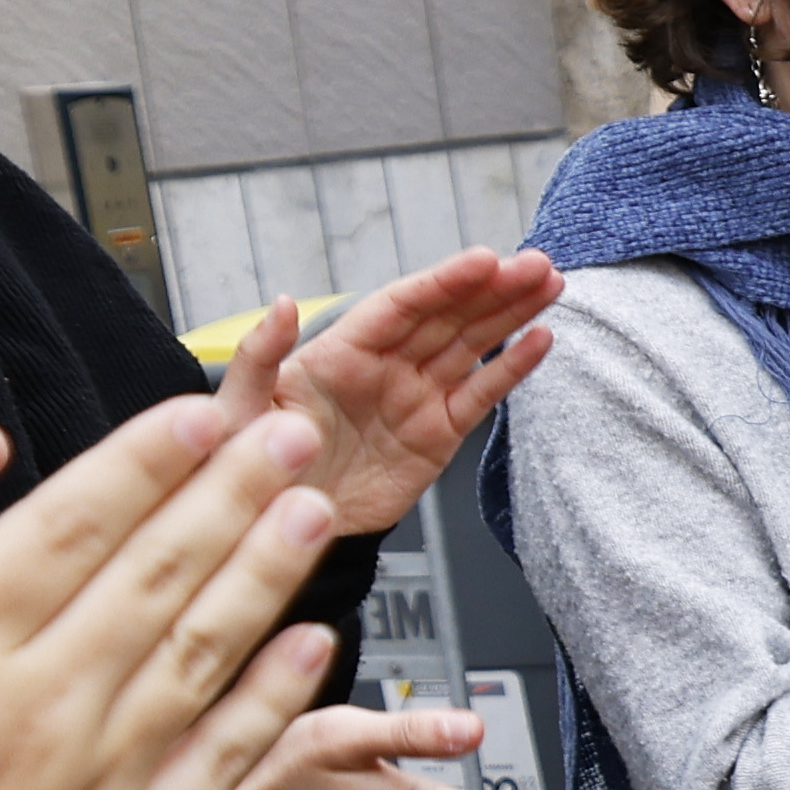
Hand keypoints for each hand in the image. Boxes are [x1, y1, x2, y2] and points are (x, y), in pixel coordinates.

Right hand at [0, 394, 338, 789]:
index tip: (195, 412)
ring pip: (203, 651)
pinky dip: (273, 699)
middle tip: (290, 432)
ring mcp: (98, 781)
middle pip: (156, 573)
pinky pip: (220, 760)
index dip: (140, 463)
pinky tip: (309, 648)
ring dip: (267, 572)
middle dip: (231, 492)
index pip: (67, 531)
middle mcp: (41, 707)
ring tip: (313, 509)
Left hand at [211, 248, 565, 531]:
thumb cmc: (252, 464)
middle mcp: (384, 366)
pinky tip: (541, 341)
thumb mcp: (239, 409)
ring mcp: (416, 398)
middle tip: (536, 265)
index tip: (484, 261)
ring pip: (472, 346)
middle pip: (447, 316)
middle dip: (494, 288)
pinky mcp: (439, 435)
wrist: (280, 529)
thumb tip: (282, 303)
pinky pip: (481, 396)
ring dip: (512, 314)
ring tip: (550, 285)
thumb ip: (259, 355)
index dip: (444, 282)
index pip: (401, 306)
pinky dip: (512, 369)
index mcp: (340, 351)